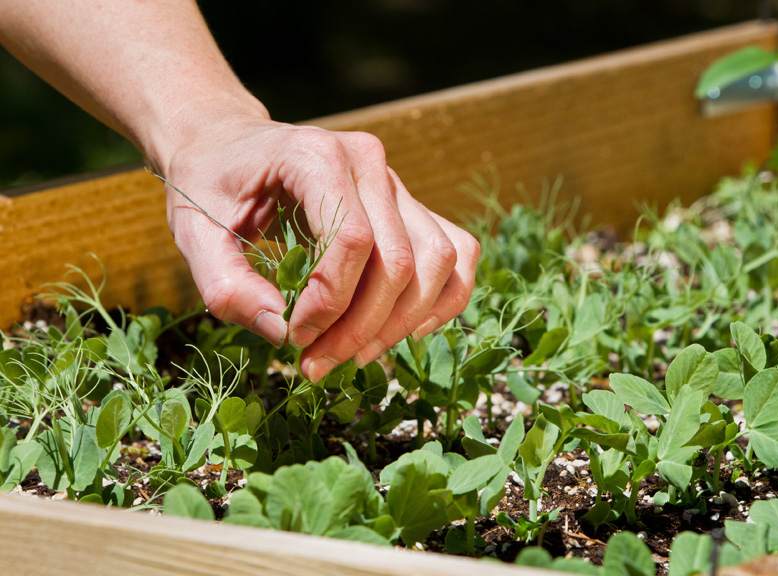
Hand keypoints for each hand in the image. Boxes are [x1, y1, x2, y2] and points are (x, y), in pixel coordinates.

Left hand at [158, 111, 478, 380]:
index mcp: (315, 155)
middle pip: (399, 259)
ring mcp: (397, 182)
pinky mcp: (410, 206)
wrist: (227, 143)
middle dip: (362, 327)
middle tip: (316, 363)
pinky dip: (443, 299)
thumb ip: (227, 286)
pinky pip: (457, 254)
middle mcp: (369, 162)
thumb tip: (282, 334)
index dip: (331, 302)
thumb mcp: (193, 234)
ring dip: (402, 323)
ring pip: (437, 262)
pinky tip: (408, 331)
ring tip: (354, 355)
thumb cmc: (209, 184)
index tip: (293, 336)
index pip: (353, 239)